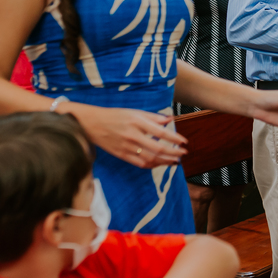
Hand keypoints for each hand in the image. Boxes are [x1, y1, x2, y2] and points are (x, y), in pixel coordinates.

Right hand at [73, 104, 187, 167]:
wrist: (92, 124)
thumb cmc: (115, 116)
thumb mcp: (134, 112)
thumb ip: (153, 117)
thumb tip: (170, 120)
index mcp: (137, 122)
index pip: (160, 132)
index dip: (174, 138)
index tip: (184, 142)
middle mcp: (133, 135)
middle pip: (157, 148)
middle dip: (173, 152)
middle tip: (183, 153)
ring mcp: (127, 147)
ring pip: (150, 158)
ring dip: (165, 161)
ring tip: (175, 161)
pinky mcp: (122, 155)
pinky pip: (140, 163)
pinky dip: (153, 165)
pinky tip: (160, 164)